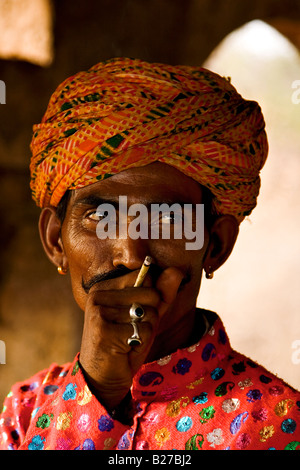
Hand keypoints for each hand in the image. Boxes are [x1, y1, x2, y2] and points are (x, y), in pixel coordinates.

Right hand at [79, 266, 182, 412]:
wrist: (102, 378)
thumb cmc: (124, 343)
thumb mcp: (146, 315)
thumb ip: (161, 293)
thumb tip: (177, 271)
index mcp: (105, 286)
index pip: (147, 277)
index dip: (150, 300)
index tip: (131, 317)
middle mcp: (98, 294)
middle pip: (151, 293)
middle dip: (150, 317)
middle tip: (130, 332)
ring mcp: (99, 311)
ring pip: (150, 313)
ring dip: (145, 332)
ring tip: (127, 340)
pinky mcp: (103, 329)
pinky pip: (144, 330)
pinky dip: (141, 344)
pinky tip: (124, 350)